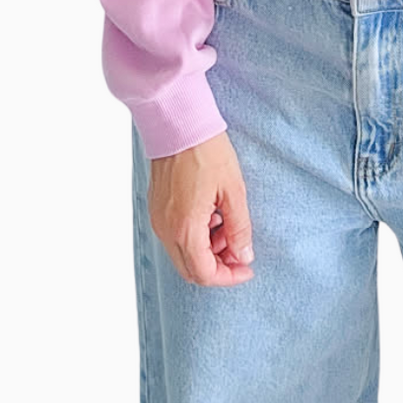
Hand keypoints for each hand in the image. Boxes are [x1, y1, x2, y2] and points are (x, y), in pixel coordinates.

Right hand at [147, 130, 255, 286]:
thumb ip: (239, 228)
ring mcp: (158, 220)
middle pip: (191, 270)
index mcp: (186, 228)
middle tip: (239, 250)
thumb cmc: (206, 152)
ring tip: (227, 225)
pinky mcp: (156, 209)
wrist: (178, 124)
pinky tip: (211, 215)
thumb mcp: (233, 191)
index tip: (246, 268)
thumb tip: (244, 256)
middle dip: (218, 267)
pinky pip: (175, 237)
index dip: (228, 277)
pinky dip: (195, 237)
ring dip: (207, 252)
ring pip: (182, 255)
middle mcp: (167, 229)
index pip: (205, 273)